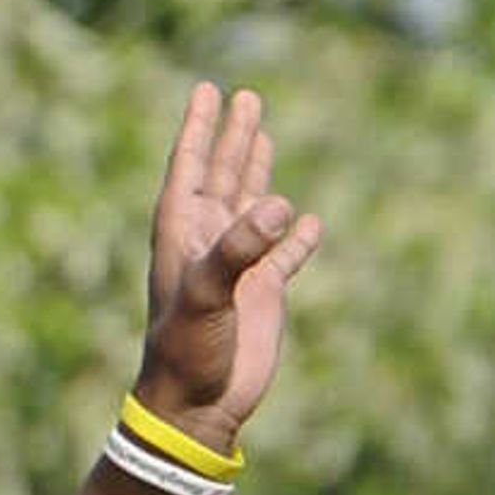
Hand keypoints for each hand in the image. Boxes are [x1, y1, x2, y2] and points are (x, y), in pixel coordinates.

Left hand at [129, 81, 324, 441]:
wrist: (198, 405)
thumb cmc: (188, 350)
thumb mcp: (208, 295)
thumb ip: (239, 249)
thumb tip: (279, 206)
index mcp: (183, 235)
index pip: (190, 168)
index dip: (199, 129)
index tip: (207, 90)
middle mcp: (209, 244)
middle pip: (222, 176)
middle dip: (233, 137)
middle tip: (245, 96)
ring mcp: (236, 267)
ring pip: (251, 206)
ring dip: (257, 171)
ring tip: (263, 132)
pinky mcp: (263, 294)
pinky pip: (285, 255)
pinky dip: (298, 238)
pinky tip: (310, 221)